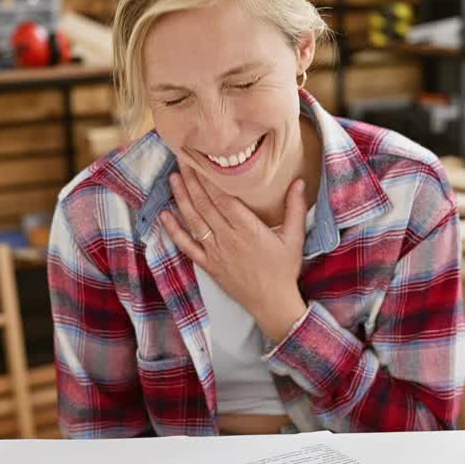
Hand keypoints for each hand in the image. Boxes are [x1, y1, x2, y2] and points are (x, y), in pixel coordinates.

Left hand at [160, 166, 307, 342]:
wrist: (271, 303)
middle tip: (183, 160)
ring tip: (173, 178)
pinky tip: (164, 216)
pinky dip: (174, 231)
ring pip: (194, 221)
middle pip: (205, 205)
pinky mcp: (207, 264)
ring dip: (182, 199)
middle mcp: (228, 239)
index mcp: (248, 229)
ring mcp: (215, 252)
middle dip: (192, 181)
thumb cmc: (283, 270)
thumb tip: (300, 181)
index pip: (224, 198)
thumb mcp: (295, 238)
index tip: (202, 161)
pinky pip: (186, 246)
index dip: (210, 179)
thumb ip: (296, 208)